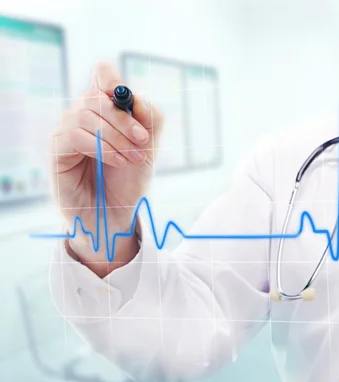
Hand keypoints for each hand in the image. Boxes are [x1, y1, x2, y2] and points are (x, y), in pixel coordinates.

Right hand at [50, 61, 163, 276]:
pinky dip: (102, 147)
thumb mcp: (148, 148)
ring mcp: (66, 131)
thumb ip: (149, 119)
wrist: (116, 216)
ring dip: (116, 137)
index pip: (103, 75)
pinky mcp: (57, 151)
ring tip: (131, 159)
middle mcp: (82, 115)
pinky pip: (74, 135)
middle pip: (96, 95)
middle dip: (124, 119)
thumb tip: (136, 97)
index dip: (114, 80)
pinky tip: (117, 162)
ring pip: (85, 114)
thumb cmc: (129, 181)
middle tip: (141, 142)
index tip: (131, 102)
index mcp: (105, 110)